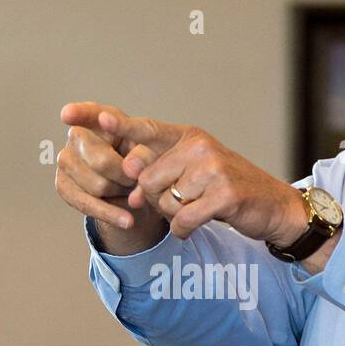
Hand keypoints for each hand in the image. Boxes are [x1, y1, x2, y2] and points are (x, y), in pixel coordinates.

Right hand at [55, 102, 167, 243]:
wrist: (139, 191)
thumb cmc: (146, 163)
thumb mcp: (155, 155)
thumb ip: (145, 156)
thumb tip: (131, 172)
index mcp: (101, 119)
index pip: (90, 113)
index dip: (79, 113)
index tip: (68, 115)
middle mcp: (78, 136)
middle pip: (100, 160)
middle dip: (126, 176)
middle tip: (138, 179)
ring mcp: (67, 160)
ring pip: (97, 185)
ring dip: (121, 193)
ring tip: (131, 190)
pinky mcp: (63, 185)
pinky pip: (86, 203)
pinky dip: (111, 214)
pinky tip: (128, 220)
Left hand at [59, 102, 304, 244]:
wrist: (276, 208)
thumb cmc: (231, 191)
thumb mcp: (196, 171)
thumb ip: (160, 170)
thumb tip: (127, 177)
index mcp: (189, 136)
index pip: (141, 128)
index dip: (107, 123)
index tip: (68, 115)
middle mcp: (199, 147)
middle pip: (145, 178)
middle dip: (155, 199)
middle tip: (179, 204)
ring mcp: (213, 170)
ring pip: (163, 201)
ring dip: (173, 215)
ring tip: (194, 212)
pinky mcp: (224, 195)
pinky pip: (183, 219)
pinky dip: (185, 230)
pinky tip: (195, 228)